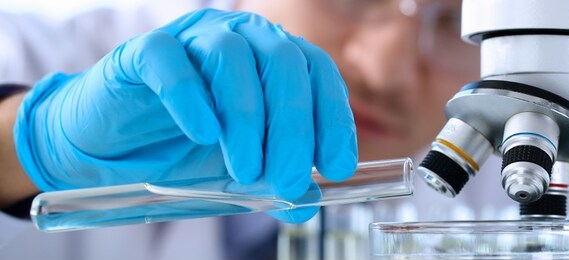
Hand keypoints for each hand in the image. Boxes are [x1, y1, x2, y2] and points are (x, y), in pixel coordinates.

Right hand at [13, 8, 356, 222]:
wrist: (114, 150)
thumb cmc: (186, 153)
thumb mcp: (241, 175)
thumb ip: (275, 184)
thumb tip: (309, 203)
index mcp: (273, 60)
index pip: (318, 73)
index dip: (332, 118)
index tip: (335, 166)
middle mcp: (241, 38)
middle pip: (282, 63)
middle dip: (292, 126)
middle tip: (287, 178)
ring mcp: (193, 38)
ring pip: (232, 57)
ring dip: (246, 117)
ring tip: (246, 170)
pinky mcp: (144, 51)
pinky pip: (171, 61)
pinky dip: (192, 98)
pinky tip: (205, 135)